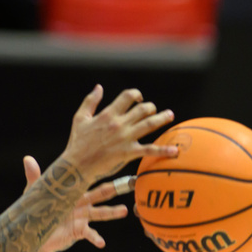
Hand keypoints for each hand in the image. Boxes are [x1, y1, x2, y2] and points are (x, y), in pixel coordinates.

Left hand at [21, 155, 131, 251]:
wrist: (33, 235)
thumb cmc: (36, 212)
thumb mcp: (36, 193)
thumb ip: (35, 177)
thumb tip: (28, 159)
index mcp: (73, 192)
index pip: (88, 180)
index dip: (99, 173)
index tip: (112, 165)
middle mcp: (81, 204)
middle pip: (100, 195)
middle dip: (114, 190)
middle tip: (129, 184)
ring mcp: (82, 218)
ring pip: (100, 213)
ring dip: (112, 212)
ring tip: (124, 211)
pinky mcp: (79, 232)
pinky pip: (90, 235)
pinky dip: (96, 238)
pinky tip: (101, 242)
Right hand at [60, 85, 178, 184]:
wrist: (77, 165)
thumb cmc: (77, 142)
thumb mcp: (80, 117)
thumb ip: (90, 101)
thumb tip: (99, 87)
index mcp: (108, 114)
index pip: (127, 97)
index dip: (136, 94)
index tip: (139, 98)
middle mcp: (119, 124)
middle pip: (142, 110)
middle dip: (151, 107)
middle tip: (155, 110)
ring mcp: (125, 138)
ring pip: (149, 124)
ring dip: (162, 119)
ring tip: (170, 115)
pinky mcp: (129, 152)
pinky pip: (149, 150)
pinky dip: (163, 150)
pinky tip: (175, 151)